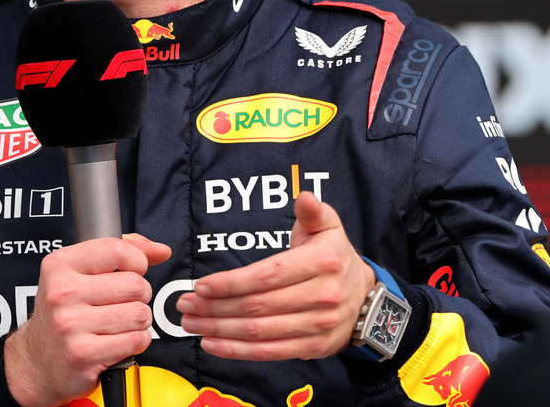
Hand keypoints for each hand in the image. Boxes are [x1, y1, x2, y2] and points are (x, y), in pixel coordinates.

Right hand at [4, 234, 170, 406]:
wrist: (36, 362)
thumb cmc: (65, 313)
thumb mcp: (81, 272)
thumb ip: (123, 252)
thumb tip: (161, 250)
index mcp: (59, 265)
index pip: (116, 250)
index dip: (137, 261)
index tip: (133, 271)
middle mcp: (61, 293)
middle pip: (135, 285)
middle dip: (139, 296)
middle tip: (122, 304)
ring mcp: (70, 325)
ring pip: (140, 314)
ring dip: (138, 321)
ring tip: (119, 324)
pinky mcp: (83, 354)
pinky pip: (136, 340)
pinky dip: (136, 341)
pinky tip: (117, 341)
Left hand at [176, 191, 375, 360]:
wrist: (365, 298)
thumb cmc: (335, 257)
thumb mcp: (329, 227)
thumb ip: (313, 211)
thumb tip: (304, 197)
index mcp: (322, 261)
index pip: (267, 275)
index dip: (231, 282)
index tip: (201, 284)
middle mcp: (322, 295)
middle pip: (258, 306)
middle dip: (215, 306)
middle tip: (185, 304)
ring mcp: (318, 325)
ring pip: (259, 331)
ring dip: (219, 329)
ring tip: (191, 321)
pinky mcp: (312, 347)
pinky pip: (268, 352)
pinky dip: (236, 351)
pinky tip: (212, 343)